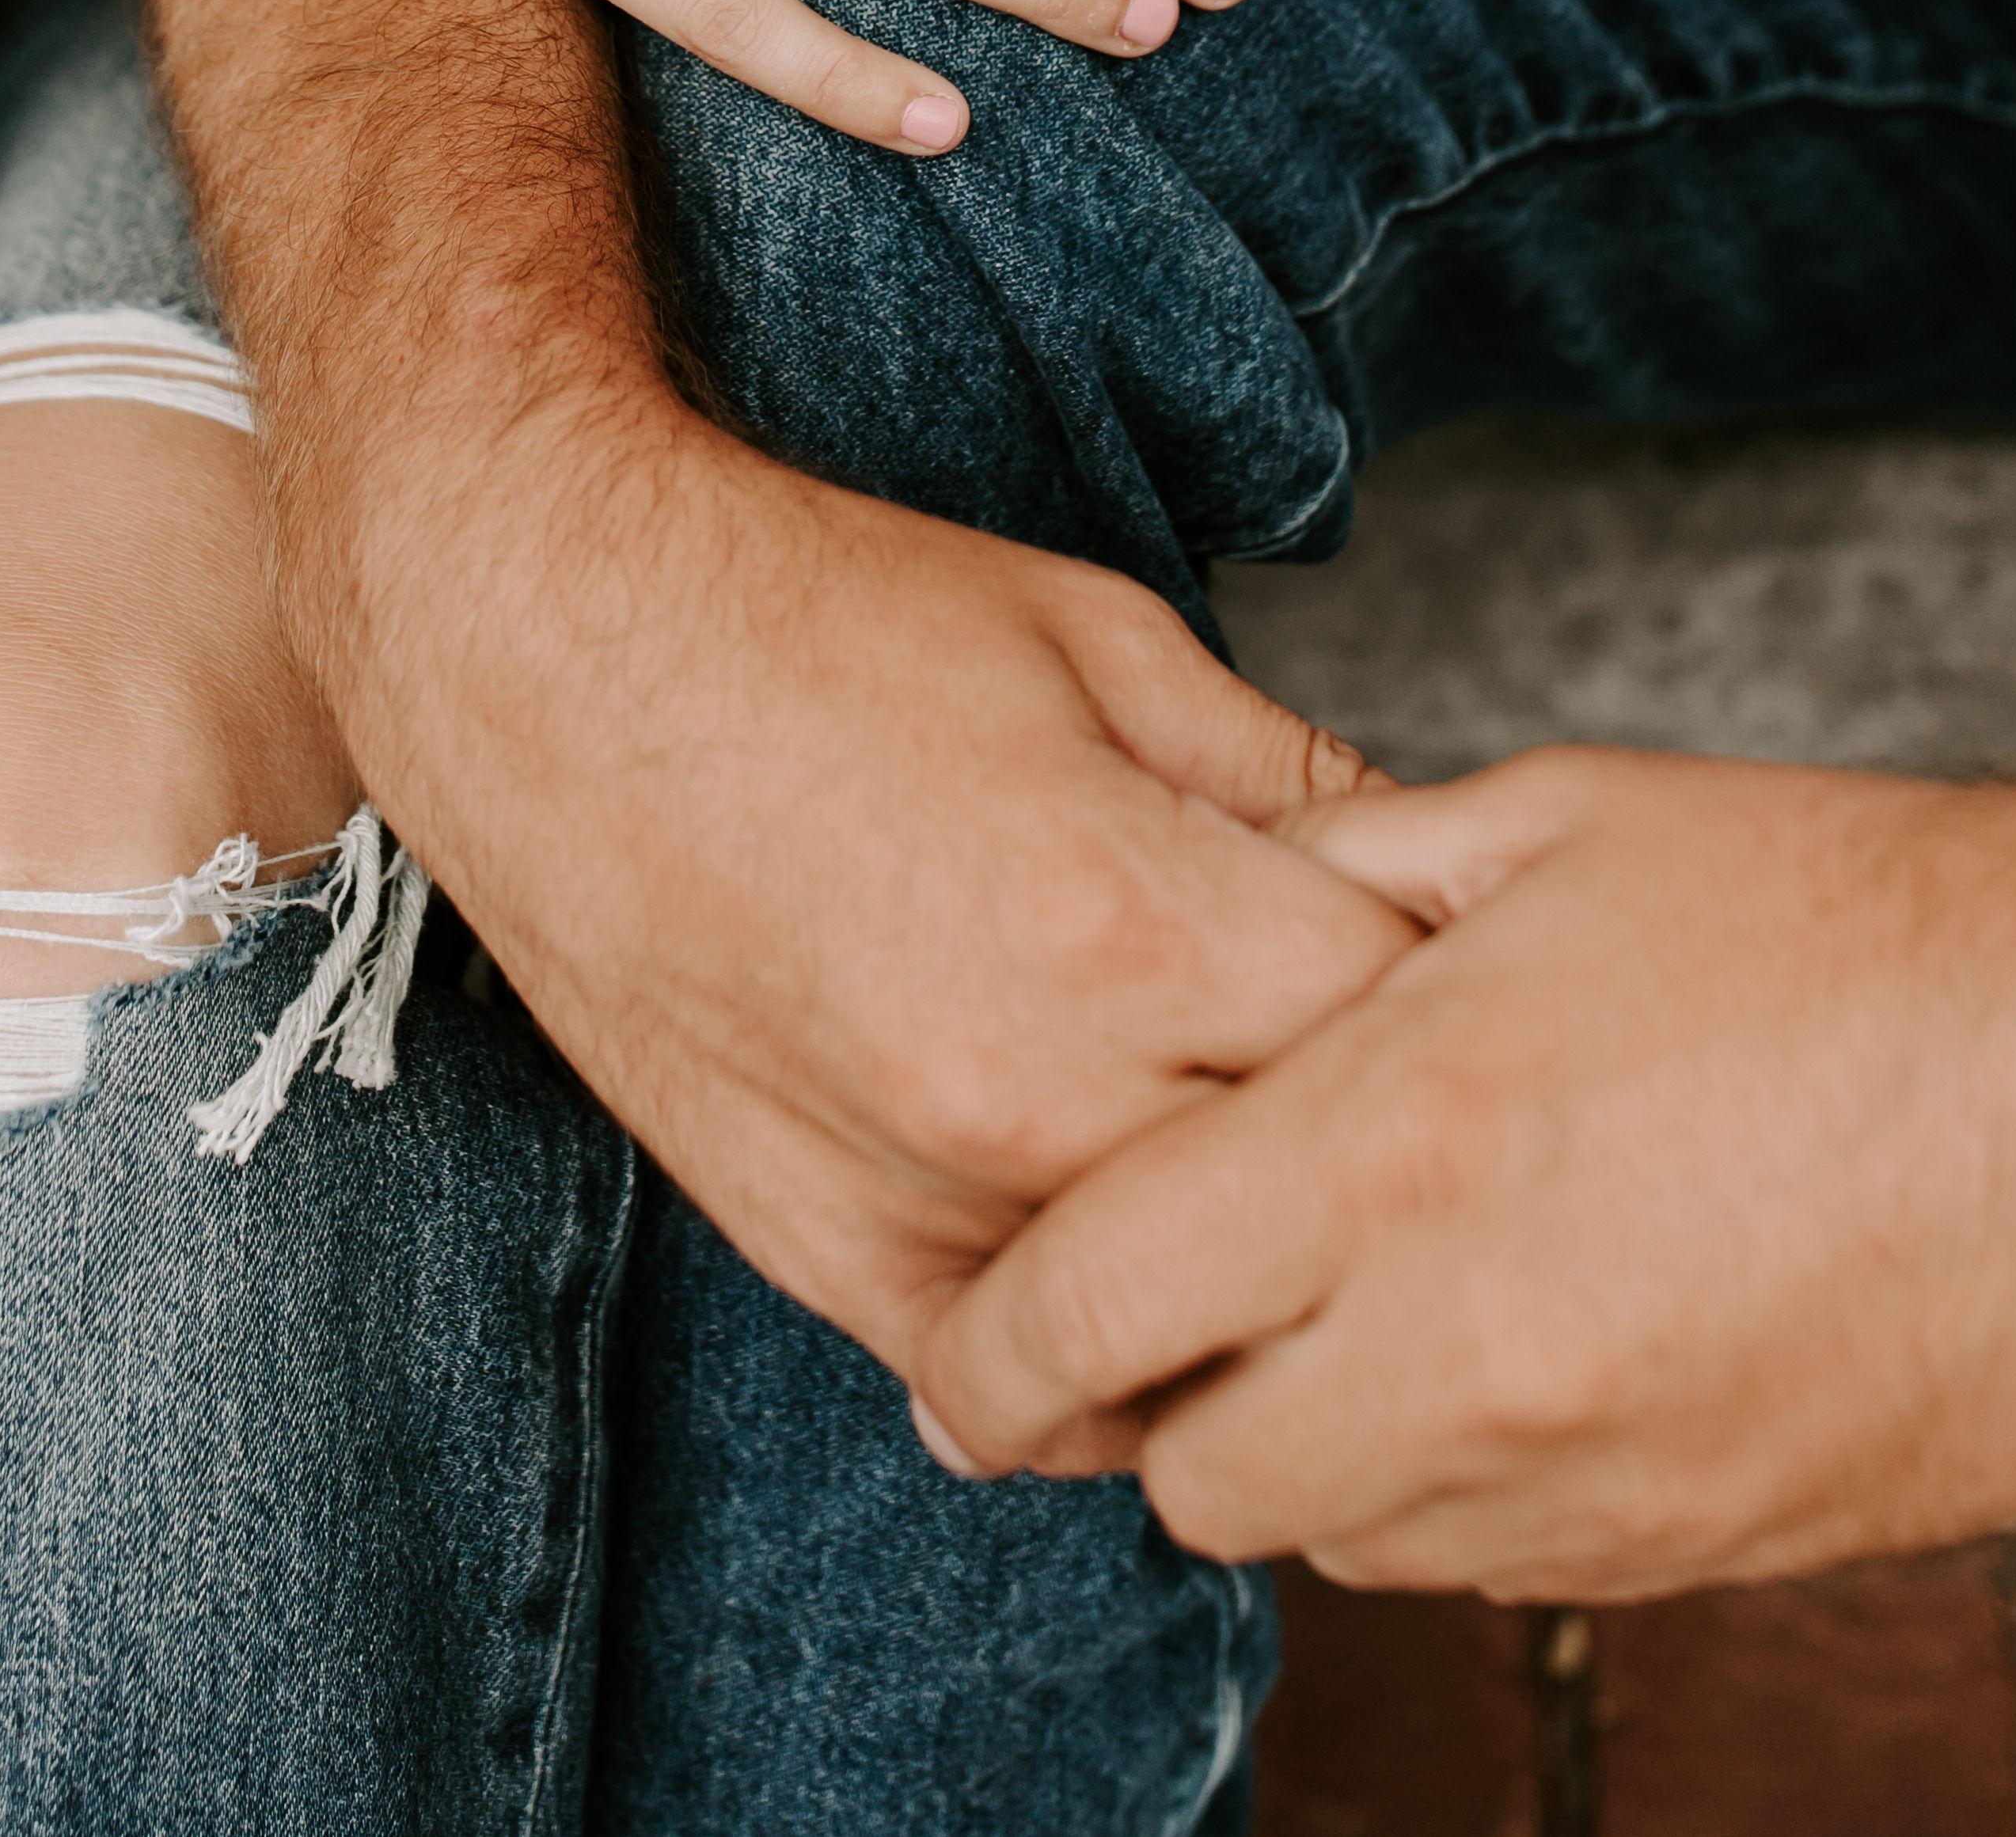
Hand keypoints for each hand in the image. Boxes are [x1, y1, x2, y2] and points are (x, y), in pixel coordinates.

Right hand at [294, 394, 1418, 1374]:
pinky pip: (1026, 1396)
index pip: (1408, 1040)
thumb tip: (1437, 876)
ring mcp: (924, 1202)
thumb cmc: (825, 620)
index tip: (1459, 961)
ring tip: (1270, 1173)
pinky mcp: (827, 1259)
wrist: (556, 652)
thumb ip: (1288, 780)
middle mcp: (1036, 1097)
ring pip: (1189, 1341)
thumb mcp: (1107, 640)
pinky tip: (1129, 1255)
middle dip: (1376, 1141)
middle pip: (1318, 1209)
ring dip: (1252, 1269)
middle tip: (1390, 1077)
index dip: (1459, 989)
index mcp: (1130, 920)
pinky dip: (1101, 1354)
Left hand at [911, 695, 2015, 1600]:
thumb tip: (1226, 908)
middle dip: (1149, 1399)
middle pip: (1185, 1471)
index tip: (959, 1340)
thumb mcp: (1557, 830)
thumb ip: (1351, 881)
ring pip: (1336, 1535)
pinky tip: (1522, 1342)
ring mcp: (1592, 1475)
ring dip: (1309, 1443)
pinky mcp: (1701, 1545)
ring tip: (1372, 1295)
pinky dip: (1456, 1482)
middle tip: (1180, 1294)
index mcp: (1396, 1143)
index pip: (1083, 1306)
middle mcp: (1467, 1344)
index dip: (983, 1340)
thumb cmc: (1855, 915)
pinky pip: (1495, 1566)